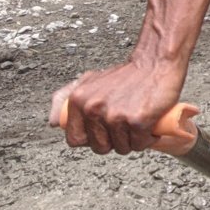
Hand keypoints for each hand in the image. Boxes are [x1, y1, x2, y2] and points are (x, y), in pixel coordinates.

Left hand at [50, 59, 185, 154]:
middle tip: (125, 124)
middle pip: (99, 147)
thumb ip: (64, 98)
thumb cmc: (127, 74)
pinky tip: (150, 123)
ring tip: (138, 120)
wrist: (157, 61)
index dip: (91, 138)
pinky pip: (140, 144)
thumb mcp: (90, 81)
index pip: (75, 139)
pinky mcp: (137, 120)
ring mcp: (115, 116)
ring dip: (133, 140)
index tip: (104, 130)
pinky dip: (148, 138)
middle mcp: (93, 109)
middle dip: (114, 141)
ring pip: (121, 148)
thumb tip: (52, 122)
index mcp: (79, 101)